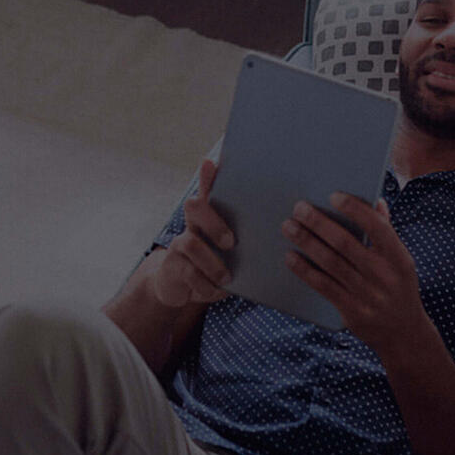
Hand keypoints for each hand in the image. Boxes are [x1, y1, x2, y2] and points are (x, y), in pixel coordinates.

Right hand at [151, 159, 236, 308]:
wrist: (178, 288)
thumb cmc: (212, 265)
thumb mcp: (229, 252)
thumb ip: (245, 240)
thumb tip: (283, 231)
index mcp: (209, 218)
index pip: (208, 191)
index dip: (208, 178)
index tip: (211, 163)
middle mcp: (191, 226)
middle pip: (194, 206)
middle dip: (214, 221)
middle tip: (231, 243)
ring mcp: (179, 245)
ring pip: (191, 244)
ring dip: (213, 263)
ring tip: (227, 277)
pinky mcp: (172, 266)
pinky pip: (189, 272)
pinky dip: (206, 285)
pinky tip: (215, 291)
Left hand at [281, 193, 426, 348]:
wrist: (403, 333)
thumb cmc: (397, 287)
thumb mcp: (401, 261)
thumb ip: (387, 232)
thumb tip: (375, 201)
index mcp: (398, 258)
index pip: (377, 227)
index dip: (355, 210)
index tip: (333, 196)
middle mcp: (384, 275)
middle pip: (345, 243)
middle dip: (319, 223)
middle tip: (299, 208)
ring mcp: (367, 295)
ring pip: (330, 263)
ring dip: (306, 242)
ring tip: (288, 227)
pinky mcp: (352, 312)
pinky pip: (323, 286)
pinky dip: (305, 270)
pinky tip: (290, 257)